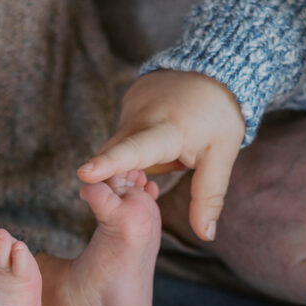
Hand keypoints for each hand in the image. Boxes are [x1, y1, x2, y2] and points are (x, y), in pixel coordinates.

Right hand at [78, 70, 243, 241]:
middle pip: (120, 155)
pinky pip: (127, 130)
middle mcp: (142, 113)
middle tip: (174, 161)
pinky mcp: (128, 97)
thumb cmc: (221, 117)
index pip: (134, 150)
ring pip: (124, 145)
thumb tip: (205, 235)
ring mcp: (131, 102)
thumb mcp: (222, 158)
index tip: (84, 175)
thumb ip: (209, 197)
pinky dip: (142, 138)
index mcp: (167, 129)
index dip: (110, 164)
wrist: (217, 69)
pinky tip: (166, 128)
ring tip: (176, 141)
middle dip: (135, 170)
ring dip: (144, 154)